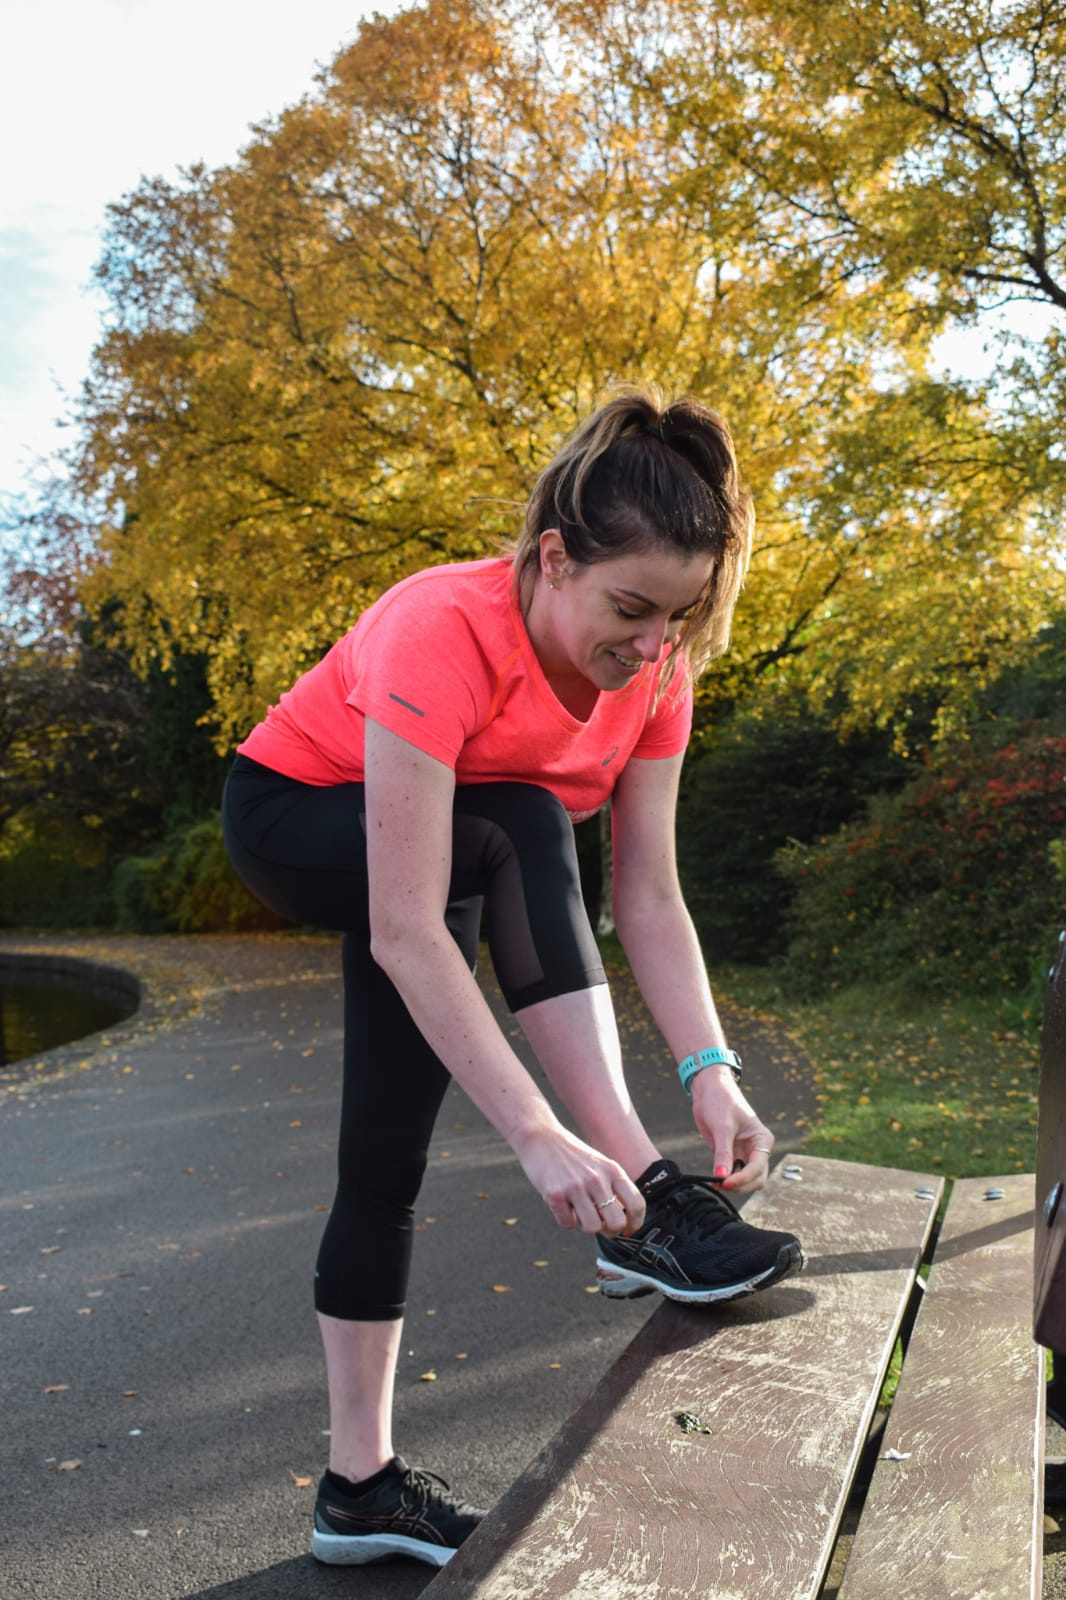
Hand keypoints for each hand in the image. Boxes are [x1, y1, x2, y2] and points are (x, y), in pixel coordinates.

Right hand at [508, 1116, 645, 1236]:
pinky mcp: (555, 1194)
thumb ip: (613, 1189)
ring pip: (593, 1228)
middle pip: (617, 1223)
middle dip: (610, 1232)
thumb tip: (624, 1223)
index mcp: (612, 1171)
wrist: (540, 1137)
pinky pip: (567, 1224)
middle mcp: (597, 1179)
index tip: (628, 1230)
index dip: (635, 1224)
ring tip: (578, 1211)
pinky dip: (564, 1219)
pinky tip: (561, 1204)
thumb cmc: (572, 1156)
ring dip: (585, 1226)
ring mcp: (576, 1186)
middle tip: (601, 1225)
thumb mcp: (600, 1166)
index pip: (637, 1204)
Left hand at [690, 1067, 772, 1194]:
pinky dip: (724, 1181)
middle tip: (720, 1185)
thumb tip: (722, 1176)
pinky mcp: (731, 1156)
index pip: (758, 1167)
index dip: (743, 1178)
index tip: (725, 1182)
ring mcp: (744, 1154)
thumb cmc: (721, 1101)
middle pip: (756, 1179)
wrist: (709, 1089)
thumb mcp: (722, 1127)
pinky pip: (732, 1175)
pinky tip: (713, 1181)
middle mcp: (757, 1150)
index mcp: (762, 1140)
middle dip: (741, 1185)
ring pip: (746, 1180)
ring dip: (733, 1186)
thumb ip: (723, 1153)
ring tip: (715, 1183)